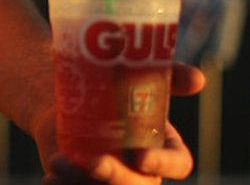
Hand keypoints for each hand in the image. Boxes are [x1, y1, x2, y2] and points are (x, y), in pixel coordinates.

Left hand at [39, 63, 205, 183]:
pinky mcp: (83, 183)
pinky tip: (49, 178)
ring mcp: (111, 180)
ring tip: (58, 163)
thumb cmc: (109, 84)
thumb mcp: (135, 76)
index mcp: (163, 145)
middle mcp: (141, 170)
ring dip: (82, 184)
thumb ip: (169, 76)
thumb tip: (199, 80)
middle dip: (117, 178)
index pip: (177, 164)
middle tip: (92, 162)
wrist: (65, 93)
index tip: (140, 156)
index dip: (163, 163)